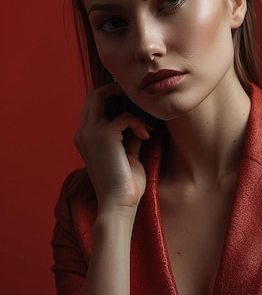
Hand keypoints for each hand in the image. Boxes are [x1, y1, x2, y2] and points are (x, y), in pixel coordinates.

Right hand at [74, 84, 151, 217]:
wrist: (118, 204)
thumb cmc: (125, 184)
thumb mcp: (127, 155)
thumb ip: (129, 137)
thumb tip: (140, 122)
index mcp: (86, 138)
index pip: (92, 105)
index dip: (109, 96)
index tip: (130, 101)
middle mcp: (83, 133)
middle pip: (93, 95)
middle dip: (114, 90)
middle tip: (133, 98)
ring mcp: (90, 133)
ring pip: (102, 97)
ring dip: (130, 109)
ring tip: (144, 128)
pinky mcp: (104, 135)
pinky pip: (124, 117)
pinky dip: (138, 123)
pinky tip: (146, 135)